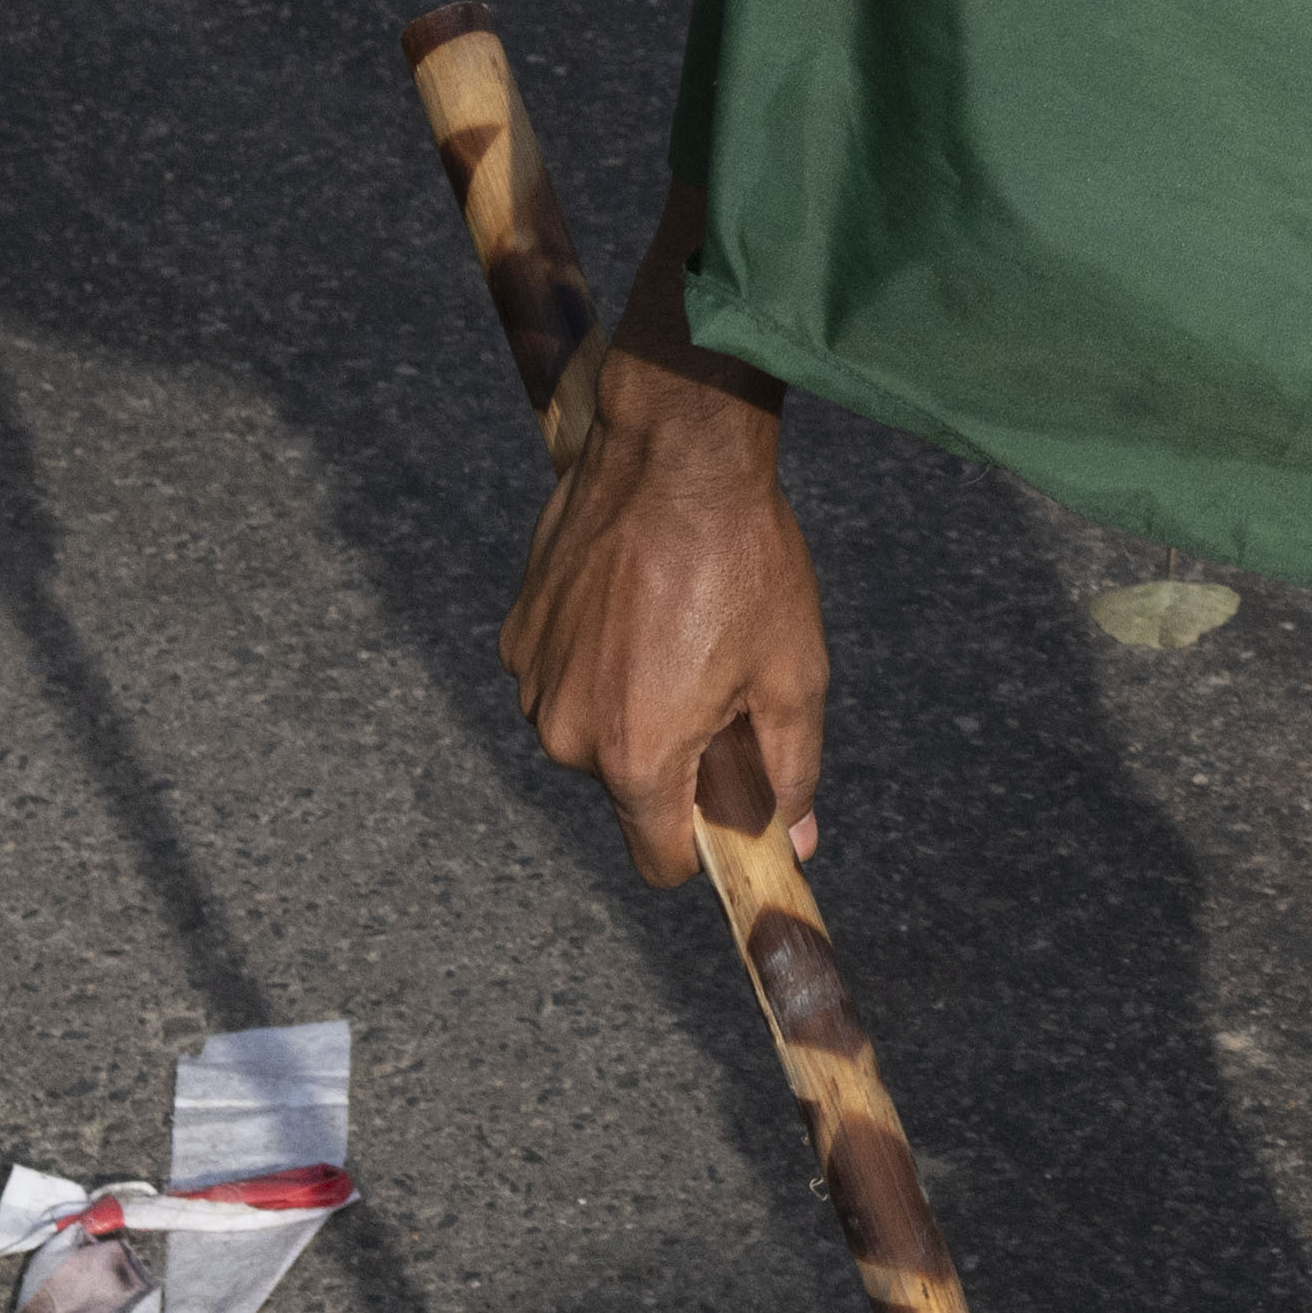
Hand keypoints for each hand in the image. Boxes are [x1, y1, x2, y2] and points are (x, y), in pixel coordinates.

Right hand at [505, 347, 830, 890]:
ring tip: (675, 625)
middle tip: (716, 676)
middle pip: (628, 786)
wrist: (675, 452)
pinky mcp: (517, 632)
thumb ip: (791, 769)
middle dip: (672, 753)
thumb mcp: (794, 672)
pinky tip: (633, 599)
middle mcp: (567, 734)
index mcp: (637, 759)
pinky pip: (563, 674)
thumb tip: (792, 837)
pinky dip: (596, 656)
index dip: (701, 842)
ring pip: (591, 728)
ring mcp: (533, 680)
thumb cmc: (745, 562)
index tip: (728, 798)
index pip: (660, 860)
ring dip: (630, 699)